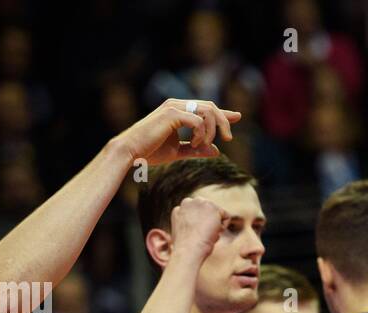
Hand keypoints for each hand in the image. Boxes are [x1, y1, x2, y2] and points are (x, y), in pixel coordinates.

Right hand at [112, 98, 240, 167]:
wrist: (130, 152)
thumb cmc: (149, 152)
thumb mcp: (178, 152)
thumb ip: (196, 150)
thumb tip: (216, 150)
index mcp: (178, 112)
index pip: (205, 108)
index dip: (223, 113)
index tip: (237, 116)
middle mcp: (177, 105)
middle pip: (211, 106)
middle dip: (224, 121)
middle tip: (228, 138)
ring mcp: (174, 107)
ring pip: (207, 111)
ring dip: (212, 130)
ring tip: (202, 145)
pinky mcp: (172, 114)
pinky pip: (198, 121)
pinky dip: (201, 134)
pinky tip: (194, 144)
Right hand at [170, 196, 225, 260]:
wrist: (188, 249)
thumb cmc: (187, 249)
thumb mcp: (185, 234)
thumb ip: (190, 225)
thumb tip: (203, 226)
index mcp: (179, 209)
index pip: (197, 213)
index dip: (200, 225)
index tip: (197, 235)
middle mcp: (188, 202)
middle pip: (208, 210)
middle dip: (209, 222)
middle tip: (202, 235)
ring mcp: (199, 202)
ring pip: (217, 213)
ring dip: (215, 225)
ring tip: (206, 234)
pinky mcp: (211, 206)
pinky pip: (226, 216)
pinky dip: (223, 227)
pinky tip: (214, 232)